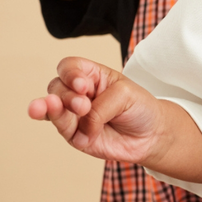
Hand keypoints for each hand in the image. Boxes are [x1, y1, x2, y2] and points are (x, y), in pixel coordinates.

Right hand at [28, 58, 166, 164]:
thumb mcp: (125, 95)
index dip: (70, 74)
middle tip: (83, 106)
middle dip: (66, 95)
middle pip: (57, 87)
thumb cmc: (139, 107)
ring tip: (49, 106)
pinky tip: (57, 123)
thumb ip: (100, 107)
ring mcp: (75, 114)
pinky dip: (59, 125)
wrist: (151, 134)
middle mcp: (79, 93)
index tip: (82, 85)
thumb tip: (81, 127)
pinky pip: (60, 128)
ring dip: (52, 108)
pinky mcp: (75, 134)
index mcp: (92, 76)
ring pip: (52, 108)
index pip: (69, 67)